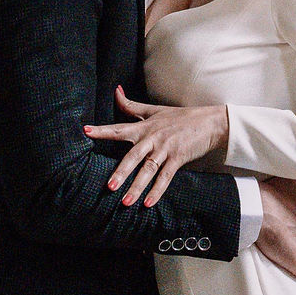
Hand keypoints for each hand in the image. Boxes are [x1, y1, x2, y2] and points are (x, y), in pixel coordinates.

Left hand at [85, 87, 228, 206]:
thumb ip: (131, 105)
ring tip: (125, 202)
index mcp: (144, 127)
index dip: (102, 130)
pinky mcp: (178, 158)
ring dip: (137, 187)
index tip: (86, 131)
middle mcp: (152, 138)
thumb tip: (115, 90)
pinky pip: (165, 177)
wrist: (210, 122)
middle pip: (133, 156)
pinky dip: (157, 191)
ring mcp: (165, 149)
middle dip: (121, 172)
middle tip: (109, 187)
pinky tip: (148, 204)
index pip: (119, 128)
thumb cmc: (180, 117)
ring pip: (148, 170)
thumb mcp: (154, 110)